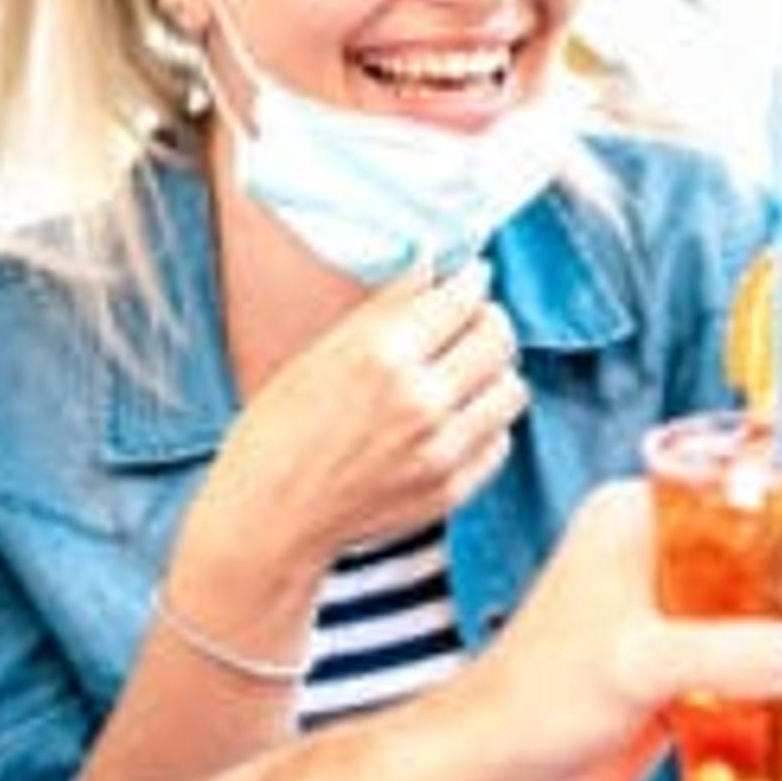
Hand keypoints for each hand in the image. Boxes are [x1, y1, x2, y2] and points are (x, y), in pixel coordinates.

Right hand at [191, 260, 524, 578]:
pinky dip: (485, 425)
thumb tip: (432, 263)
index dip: (470, 281)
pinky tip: (454, 421)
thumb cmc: (278, 430)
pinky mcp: (451, 488)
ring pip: (512, 389)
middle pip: (499, 338)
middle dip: (489, 321)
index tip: (469, 279)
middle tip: (470, 324)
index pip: (462, 298)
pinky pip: (500, 440)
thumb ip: (386, 307)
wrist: (269, 517)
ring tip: (464, 375)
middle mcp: (420, 400)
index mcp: (382, 355)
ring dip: (494, 374)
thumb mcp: (321, 354)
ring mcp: (441, 448)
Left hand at [438, 483, 781, 780]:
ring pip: (767, 611)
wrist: (498, 778)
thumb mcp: (638, 663)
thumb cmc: (529, 700)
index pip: (741, 484)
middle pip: (769, 551)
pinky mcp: (686, 674)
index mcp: (639, 519)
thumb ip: (726, 655)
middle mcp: (662, 559)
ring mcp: (676, 618)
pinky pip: (755, 666)